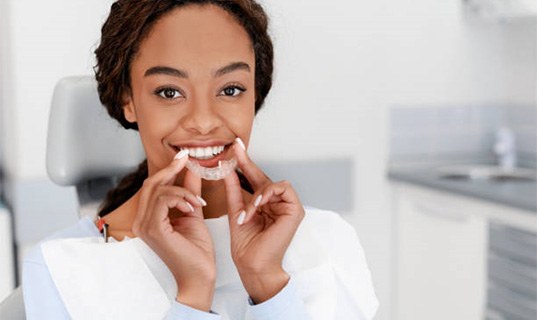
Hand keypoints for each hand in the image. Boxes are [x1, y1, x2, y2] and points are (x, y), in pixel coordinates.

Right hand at [132, 151, 215, 310]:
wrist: (200, 276)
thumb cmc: (196, 252)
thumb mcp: (193, 213)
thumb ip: (189, 193)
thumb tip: (192, 171)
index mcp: (149, 219)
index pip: (153, 187)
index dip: (168, 169)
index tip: (184, 157)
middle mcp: (142, 222)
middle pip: (151, 184)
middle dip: (171, 169)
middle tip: (187, 159)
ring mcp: (145, 226)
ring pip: (158, 189)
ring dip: (183, 190)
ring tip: (197, 202)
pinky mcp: (154, 229)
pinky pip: (164, 199)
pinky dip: (181, 197)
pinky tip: (193, 207)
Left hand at [223, 139, 304, 303]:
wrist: (252, 265)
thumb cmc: (246, 245)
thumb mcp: (236, 210)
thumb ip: (234, 189)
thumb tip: (228, 169)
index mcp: (264, 204)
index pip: (254, 179)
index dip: (244, 163)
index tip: (234, 147)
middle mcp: (277, 203)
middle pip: (263, 177)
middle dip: (248, 164)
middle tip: (236, 149)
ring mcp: (287, 206)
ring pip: (273, 183)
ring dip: (257, 193)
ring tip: (248, 211)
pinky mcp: (296, 210)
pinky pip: (283, 189)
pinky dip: (268, 195)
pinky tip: (258, 204)